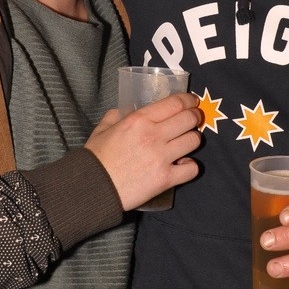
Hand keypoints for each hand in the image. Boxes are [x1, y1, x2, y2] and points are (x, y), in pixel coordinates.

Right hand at [85, 93, 201, 211]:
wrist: (92, 187)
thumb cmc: (96, 158)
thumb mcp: (103, 128)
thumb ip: (116, 115)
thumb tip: (126, 109)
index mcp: (139, 120)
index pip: (174, 103)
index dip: (188, 100)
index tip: (192, 101)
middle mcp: (153, 135)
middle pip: (189, 119)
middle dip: (195, 117)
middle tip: (194, 119)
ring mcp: (161, 157)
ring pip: (194, 141)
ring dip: (193, 139)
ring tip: (187, 141)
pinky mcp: (165, 179)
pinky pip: (192, 168)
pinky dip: (191, 166)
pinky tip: (184, 164)